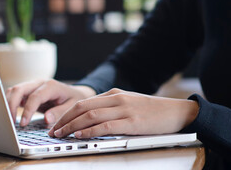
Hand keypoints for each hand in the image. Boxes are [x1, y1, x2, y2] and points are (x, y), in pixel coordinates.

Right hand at [5, 79, 95, 125]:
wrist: (74, 94)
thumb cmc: (74, 100)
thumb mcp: (72, 107)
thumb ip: (59, 112)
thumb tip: (46, 119)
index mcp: (51, 86)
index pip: (34, 96)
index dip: (27, 110)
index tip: (23, 124)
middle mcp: (39, 83)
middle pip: (19, 89)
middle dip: (11, 105)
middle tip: (10, 122)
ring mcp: (32, 86)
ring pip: (14, 90)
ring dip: (8, 104)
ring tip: (8, 120)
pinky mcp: (28, 91)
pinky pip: (15, 95)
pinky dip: (9, 103)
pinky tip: (9, 115)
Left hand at [48, 88, 198, 138]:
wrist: (179, 112)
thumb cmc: (154, 112)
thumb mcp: (129, 104)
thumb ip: (111, 108)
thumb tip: (91, 120)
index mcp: (113, 94)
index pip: (82, 102)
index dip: (65, 114)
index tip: (55, 124)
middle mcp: (116, 99)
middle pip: (81, 107)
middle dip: (63, 120)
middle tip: (52, 131)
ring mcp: (124, 109)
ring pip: (90, 115)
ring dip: (72, 126)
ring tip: (60, 135)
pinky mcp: (132, 122)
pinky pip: (106, 125)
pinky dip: (90, 131)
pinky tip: (80, 136)